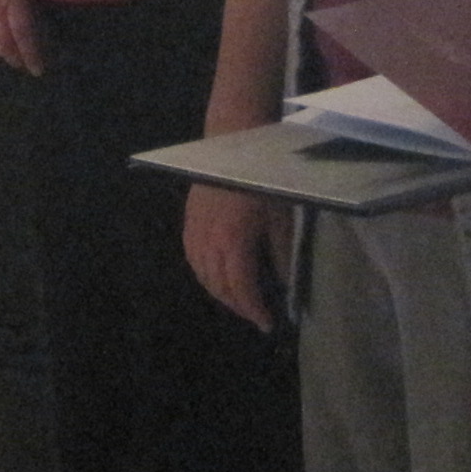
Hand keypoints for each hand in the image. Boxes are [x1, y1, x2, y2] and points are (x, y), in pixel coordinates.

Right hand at [183, 181, 293, 330]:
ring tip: (239, 299)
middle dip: (238, 306)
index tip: (267, 323)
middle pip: (220, 288)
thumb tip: (282, 283)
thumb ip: (280, 253)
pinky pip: (193, 261)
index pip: (242, 289)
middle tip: (255, 314)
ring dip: (221, 294)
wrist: (231, 148)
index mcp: (233, 244)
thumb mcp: (279, 217)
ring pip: (203, 277)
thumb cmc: (261, 181)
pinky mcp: (188, 225)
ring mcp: (195, 234)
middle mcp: (209, 244)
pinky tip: (216, 277)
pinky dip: (205, 276)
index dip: (254, 310)